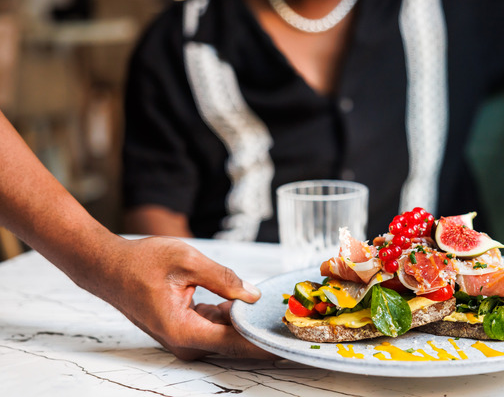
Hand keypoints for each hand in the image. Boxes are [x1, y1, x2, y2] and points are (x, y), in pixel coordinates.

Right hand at [96, 236, 274, 359]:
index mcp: (183, 330)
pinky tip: (250, 303)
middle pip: (233, 344)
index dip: (264, 343)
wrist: (108, 266)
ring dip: (248, 324)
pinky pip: (216, 327)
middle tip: (296, 327)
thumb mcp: (187, 260)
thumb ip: (223, 279)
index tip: (290, 342)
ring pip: (226, 335)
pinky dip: (233, 317)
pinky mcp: (184, 329)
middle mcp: (184, 341)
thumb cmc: (141, 261)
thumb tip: (253, 295)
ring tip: (279, 312)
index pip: (234, 342)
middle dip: (262, 334)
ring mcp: (183, 338)